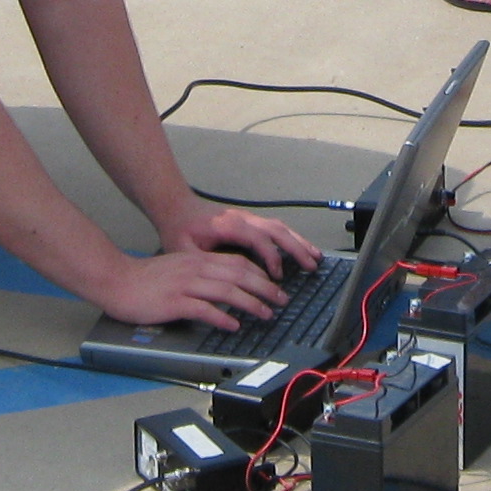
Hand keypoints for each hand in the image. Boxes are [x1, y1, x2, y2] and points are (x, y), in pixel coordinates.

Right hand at [94, 242, 296, 330]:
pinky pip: (204, 309)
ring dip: (251, 303)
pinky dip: (222, 317)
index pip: (238, 263)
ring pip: (227, 291)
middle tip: (282, 300)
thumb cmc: (145, 278)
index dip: (261, 274)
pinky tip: (233, 325)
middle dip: (265, 288)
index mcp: (198, 260)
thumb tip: (224, 285)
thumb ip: (200, 273)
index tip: (275, 286)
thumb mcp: (178, 268)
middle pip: (239, 274)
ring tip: (266, 314)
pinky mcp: (174, 302)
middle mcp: (195, 268)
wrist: (116, 280)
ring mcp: (185, 284)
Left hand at [158, 204, 319, 276]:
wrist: (176, 208)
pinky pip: (275, 227)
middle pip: (277, 230)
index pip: (258, 238)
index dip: (270, 257)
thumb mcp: (185, 251)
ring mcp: (248, 218)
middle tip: (311, 266)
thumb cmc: (180, 229)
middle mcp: (242, 219)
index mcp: (229, 225)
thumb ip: (206, 265)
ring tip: (315, 257)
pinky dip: (291, 238)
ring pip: (280, 227)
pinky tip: (300, 248)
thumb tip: (226, 283)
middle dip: (296, 248)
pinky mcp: (249, 222)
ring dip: (298, 242)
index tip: (276, 277)